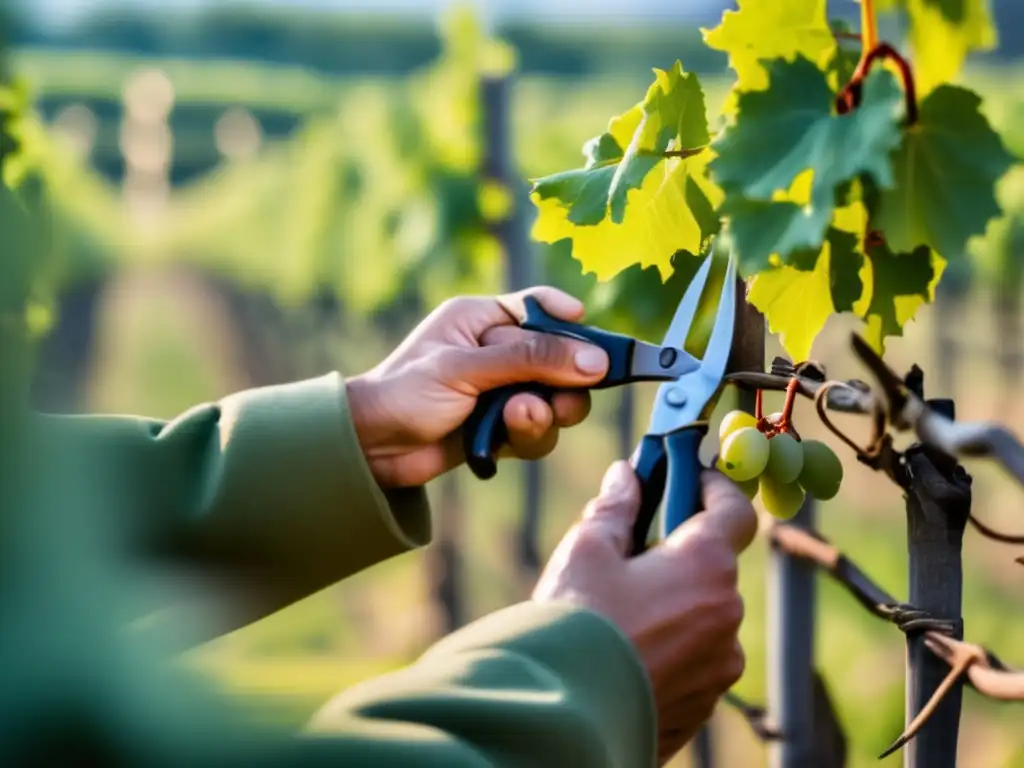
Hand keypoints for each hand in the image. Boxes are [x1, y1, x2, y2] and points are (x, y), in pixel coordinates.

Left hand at [346, 288, 609, 488]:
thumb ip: (530, 360)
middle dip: (567, 382)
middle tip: (562, 400)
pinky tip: (501, 441)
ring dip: (546, 414)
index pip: (539, 308)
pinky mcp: (502, 428)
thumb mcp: (466, 367)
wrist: (371, 450)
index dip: (571, 322)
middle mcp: (497, 351)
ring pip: (556, 400)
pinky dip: (528, 437)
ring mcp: (502, 391)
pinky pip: (538, 431)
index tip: (599, 343)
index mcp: (482, 318)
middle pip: (561, 359)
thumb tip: (595, 360)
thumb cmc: (405, 391)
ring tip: (518, 417)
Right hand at [532, 463, 756, 764]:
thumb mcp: (588, 548)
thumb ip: (615, 508)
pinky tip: (624, 650)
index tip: (690, 476)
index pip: (735, 511)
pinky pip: (692, 660)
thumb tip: (626, 477)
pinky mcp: (702, 704)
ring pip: (702, 616)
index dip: (714, 487)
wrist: (565, 714)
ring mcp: (718, 666)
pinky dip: (668, 647)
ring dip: (672, 604)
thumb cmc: (578, 620)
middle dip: (678, 551)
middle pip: (712, 567)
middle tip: (632, 548)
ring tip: (618, 612)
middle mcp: (726, 615)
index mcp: (706, 566)